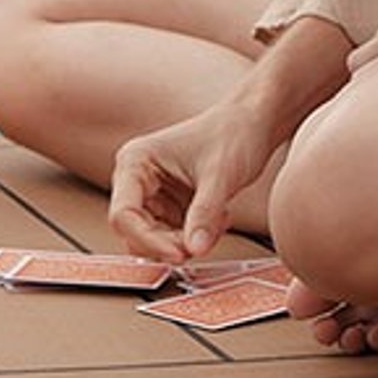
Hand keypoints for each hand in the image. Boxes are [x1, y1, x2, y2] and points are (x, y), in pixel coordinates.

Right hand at [105, 98, 292, 261]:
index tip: (180, 254)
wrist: (254, 123)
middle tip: (203, 241)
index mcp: (135, 162)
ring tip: (217, 222)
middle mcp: (137, 178)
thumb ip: (205, 214)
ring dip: (186, 242)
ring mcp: (153, 193)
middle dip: (170, 243)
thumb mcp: (219, 176)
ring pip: (155, 238)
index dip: (148, 239)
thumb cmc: (234, 134)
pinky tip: (219, 217)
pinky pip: (174, 235)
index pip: (123, 215)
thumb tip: (194, 250)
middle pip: (135, 232)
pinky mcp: (171, 204)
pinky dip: (196, 236)